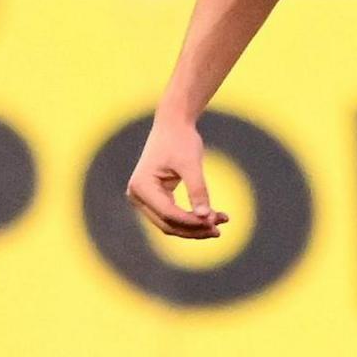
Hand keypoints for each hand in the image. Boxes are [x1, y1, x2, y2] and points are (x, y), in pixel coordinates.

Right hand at [127, 115, 229, 239]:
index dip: (192, 221)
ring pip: (170, 223)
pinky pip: (172, 214)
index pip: (168, 213)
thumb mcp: (191, 164)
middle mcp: (137, 196)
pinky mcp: (154, 198)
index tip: (214, 221)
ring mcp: (144, 199)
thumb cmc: (181, 140)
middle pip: (167, 223)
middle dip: (194, 229)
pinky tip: (212, 218)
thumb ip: (198, 189)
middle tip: (219, 231)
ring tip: (220, 226)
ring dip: (194, 226)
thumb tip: (205, 217)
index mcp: (141, 187)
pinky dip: (191, 217)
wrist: (173, 125)